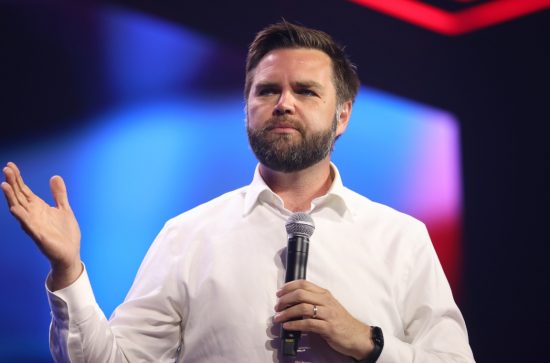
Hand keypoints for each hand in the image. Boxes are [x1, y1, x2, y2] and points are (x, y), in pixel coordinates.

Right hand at [2, 162, 81, 289]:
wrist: (70, 253)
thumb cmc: (65, 233)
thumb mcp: (64, 208)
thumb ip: (58, 194)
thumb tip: (54, 176)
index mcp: (38, 207)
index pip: (24, 190)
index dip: (18, 179)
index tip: (10, 166)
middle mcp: (33, 214)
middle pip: (19, 196)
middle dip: (13, 183)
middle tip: (6, 169)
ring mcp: (34, 224)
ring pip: (19, 208)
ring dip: (11, 197)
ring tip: (4, 185)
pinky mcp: (38, 235)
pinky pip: (28, 225)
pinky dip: (21, 216)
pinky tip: (15, 208)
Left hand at [273, 279, 372, 360]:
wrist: (357, 336)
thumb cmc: (341, 321)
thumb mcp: (328, 306)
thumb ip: (314, 301)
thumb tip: (292, 302)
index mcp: (325, 294)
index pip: (304, 284)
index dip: (289, 286)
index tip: (279, 292)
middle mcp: (326, 301)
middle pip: (301, 294)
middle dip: (285, 299)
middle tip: (277, 306)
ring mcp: (328, 314)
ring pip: (303, 308)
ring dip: (287, 313)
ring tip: (278, 318)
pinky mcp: (328, 328)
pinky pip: (308, 324)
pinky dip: (294, 324)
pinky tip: (287, 326)